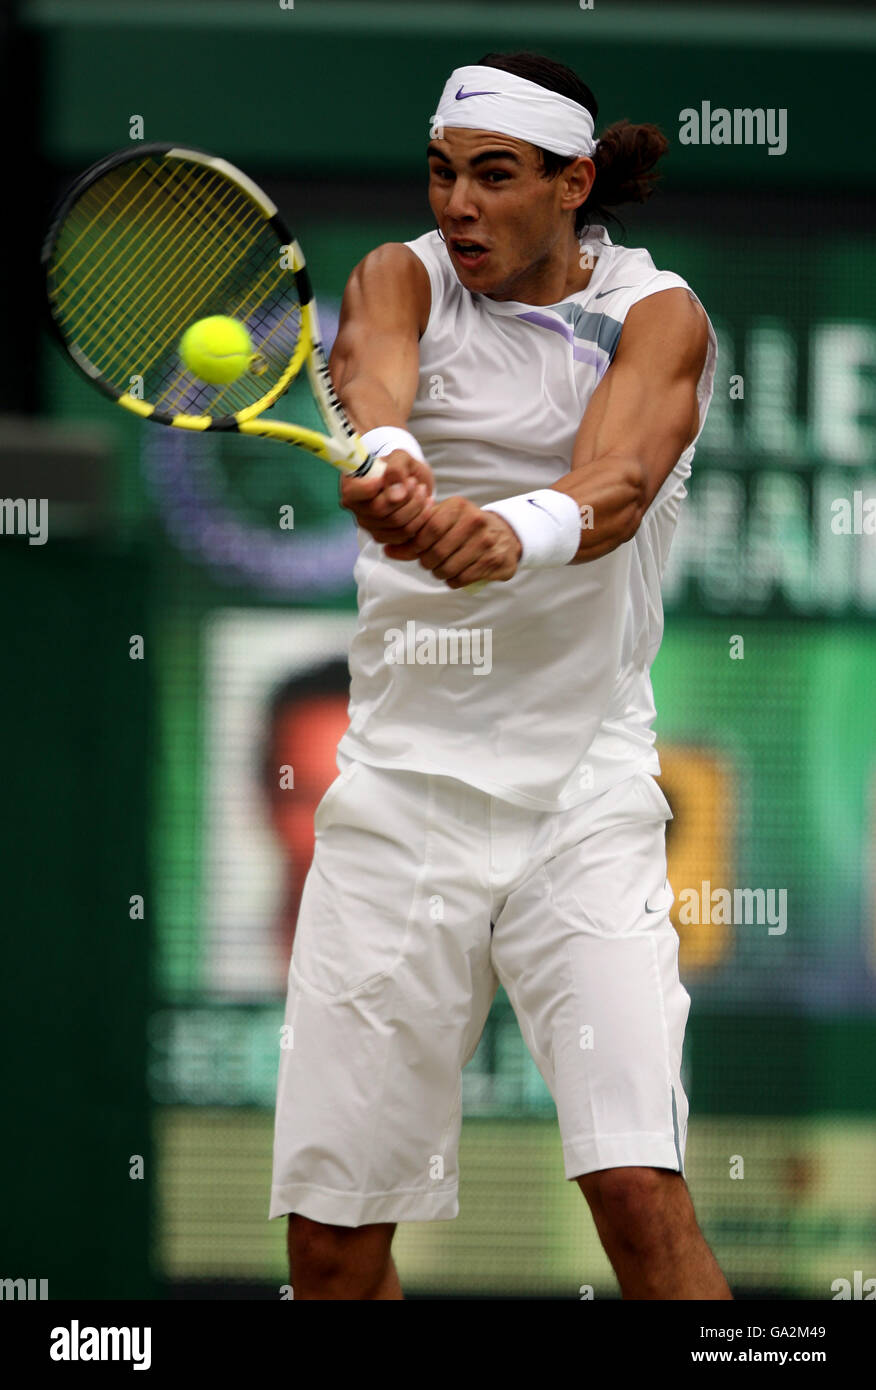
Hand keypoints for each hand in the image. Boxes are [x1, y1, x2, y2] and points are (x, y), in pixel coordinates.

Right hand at [339, 449, 434, 544]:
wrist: (412, 482)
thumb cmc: (400, 467)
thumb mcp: (399, 457)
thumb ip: (396, 469)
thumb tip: (396, 491)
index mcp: (351, 485)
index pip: (353, 493)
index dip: (371, 488)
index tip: (388, 478)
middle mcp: (356, 508)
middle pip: (378, 509)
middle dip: (404, 495)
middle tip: (415, 482)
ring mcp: (368, 525)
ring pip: (395, 522)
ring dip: (416, 505)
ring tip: (422, 490)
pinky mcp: (383, 536)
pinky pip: (405, 534)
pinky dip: (421, 518)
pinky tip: (427, 504)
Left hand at [383, 495, 522, 588]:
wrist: (505, 535)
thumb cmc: (464, 528)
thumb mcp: (442, 521)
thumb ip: (414, 535)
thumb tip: (387, 550)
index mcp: (458, 506)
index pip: (429, 530)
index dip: (417, 546)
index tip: (416, 551)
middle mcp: (475, 521)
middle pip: (437, 552)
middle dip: (427, 562)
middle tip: (429, 561)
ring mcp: (487, 542)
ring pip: (448, 568)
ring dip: (439, 573)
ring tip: (442, 567)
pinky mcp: (495, 561)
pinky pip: (462, 579)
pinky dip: (453, 580)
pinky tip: (456, 573)